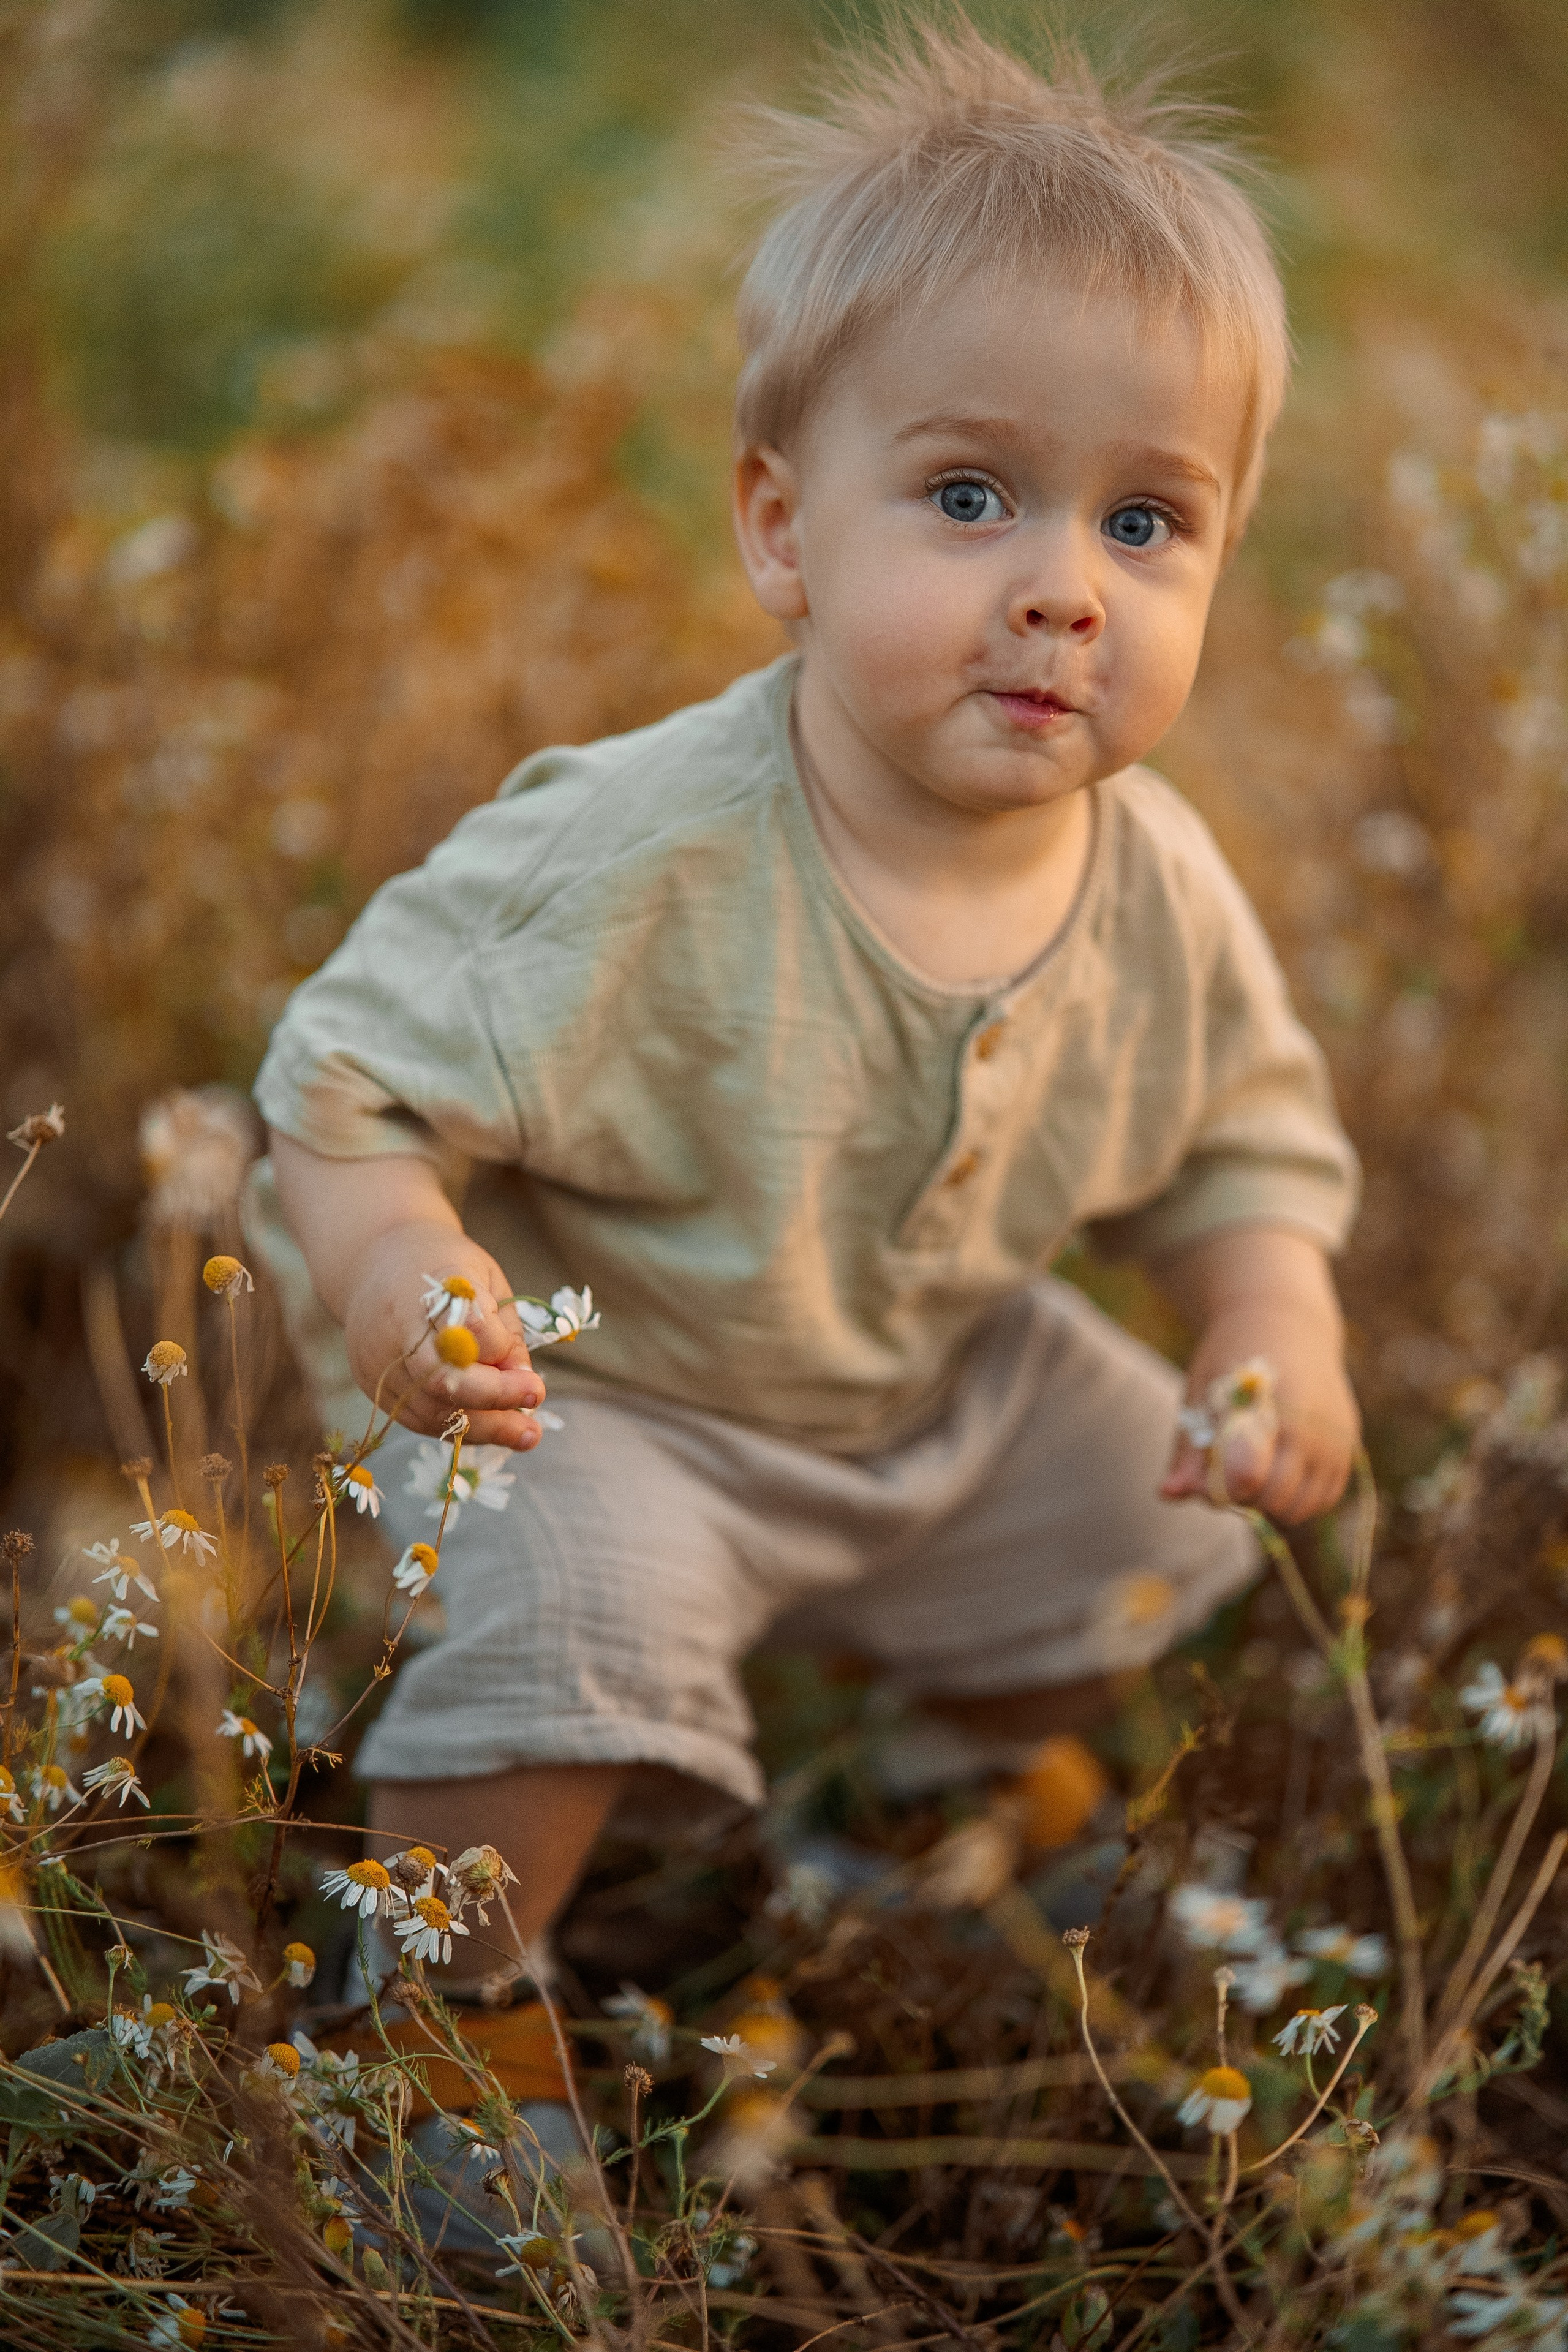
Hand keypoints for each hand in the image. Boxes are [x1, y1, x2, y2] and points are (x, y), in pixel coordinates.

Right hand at [343, 1219, 546, 1452]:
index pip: (470, 1330)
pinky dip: (456, 1427)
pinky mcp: (370, 1380)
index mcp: (433, 1286)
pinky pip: (416, 1417)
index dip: (504, 1358)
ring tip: (524, 1434)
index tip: (534, 1381)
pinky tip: (489, 1426)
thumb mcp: (487, 1281)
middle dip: (494, 1401)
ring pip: (430, 1410)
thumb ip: (505, 1331)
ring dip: (483, 1428)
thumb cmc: (444, 1266)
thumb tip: (524, 1383)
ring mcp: (379, 1357)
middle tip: (533, 1419)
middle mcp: (398, 1325)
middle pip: (441, 1379)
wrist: (375, 1258)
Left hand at [1153, 1229, 1359, 1525]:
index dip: (1217, 1487)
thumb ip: (1187, 1452)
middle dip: (1241, 1497)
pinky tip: (1278, 1469)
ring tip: (1253, 1467)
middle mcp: (1309, 1425)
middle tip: (1226, 1468)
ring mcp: (1335, 1438)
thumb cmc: (1231, 1360)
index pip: (1245, 1476)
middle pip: (1273, 1500)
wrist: (1284, 1322)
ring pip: (1302, 1508)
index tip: (1204, 1471)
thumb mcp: (1200, 1396)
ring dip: (1271, 1503)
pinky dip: (1299, 1498)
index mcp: (1264, 1406)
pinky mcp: (1351, 1446)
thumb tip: (1168, 1495)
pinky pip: (1325, 1498)